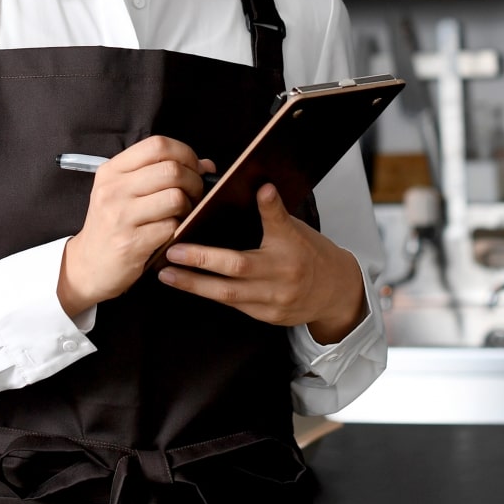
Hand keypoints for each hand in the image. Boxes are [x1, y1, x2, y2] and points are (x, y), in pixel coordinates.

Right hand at [57, 136, 212, 318]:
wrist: (87, 266)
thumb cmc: (112, 225)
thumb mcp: (124, 192)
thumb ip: (160, 173)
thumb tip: (206, 165)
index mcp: (112, 171)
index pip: (157, 145)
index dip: (184, 153)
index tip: (192, 168)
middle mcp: (113, 189)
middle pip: (171, 170)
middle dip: (194, 182)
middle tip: (194, 194)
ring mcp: (120, 216)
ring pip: (175, 197)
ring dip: (189, 207)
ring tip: (183, 214)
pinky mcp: (130, 243)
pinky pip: (171, 227)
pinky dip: (179, 229)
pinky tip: (171, 232)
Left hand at [157, 184, 368, 341]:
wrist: (336, 292)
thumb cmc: (312, 254)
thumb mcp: (296, 228)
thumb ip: (274, 212)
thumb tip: (260, 185)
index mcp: (287, 251)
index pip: (259, 235)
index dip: (241, 225)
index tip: (200, 219)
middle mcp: (280, 279)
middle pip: (234, 272)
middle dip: (199, 264)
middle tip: (170, 254)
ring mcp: (272, 302)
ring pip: (228, 295)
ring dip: (195, 285)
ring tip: (167, 274)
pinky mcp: (267, 317)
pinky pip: (234, 306)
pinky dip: (210, 295)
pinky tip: (189, 286)